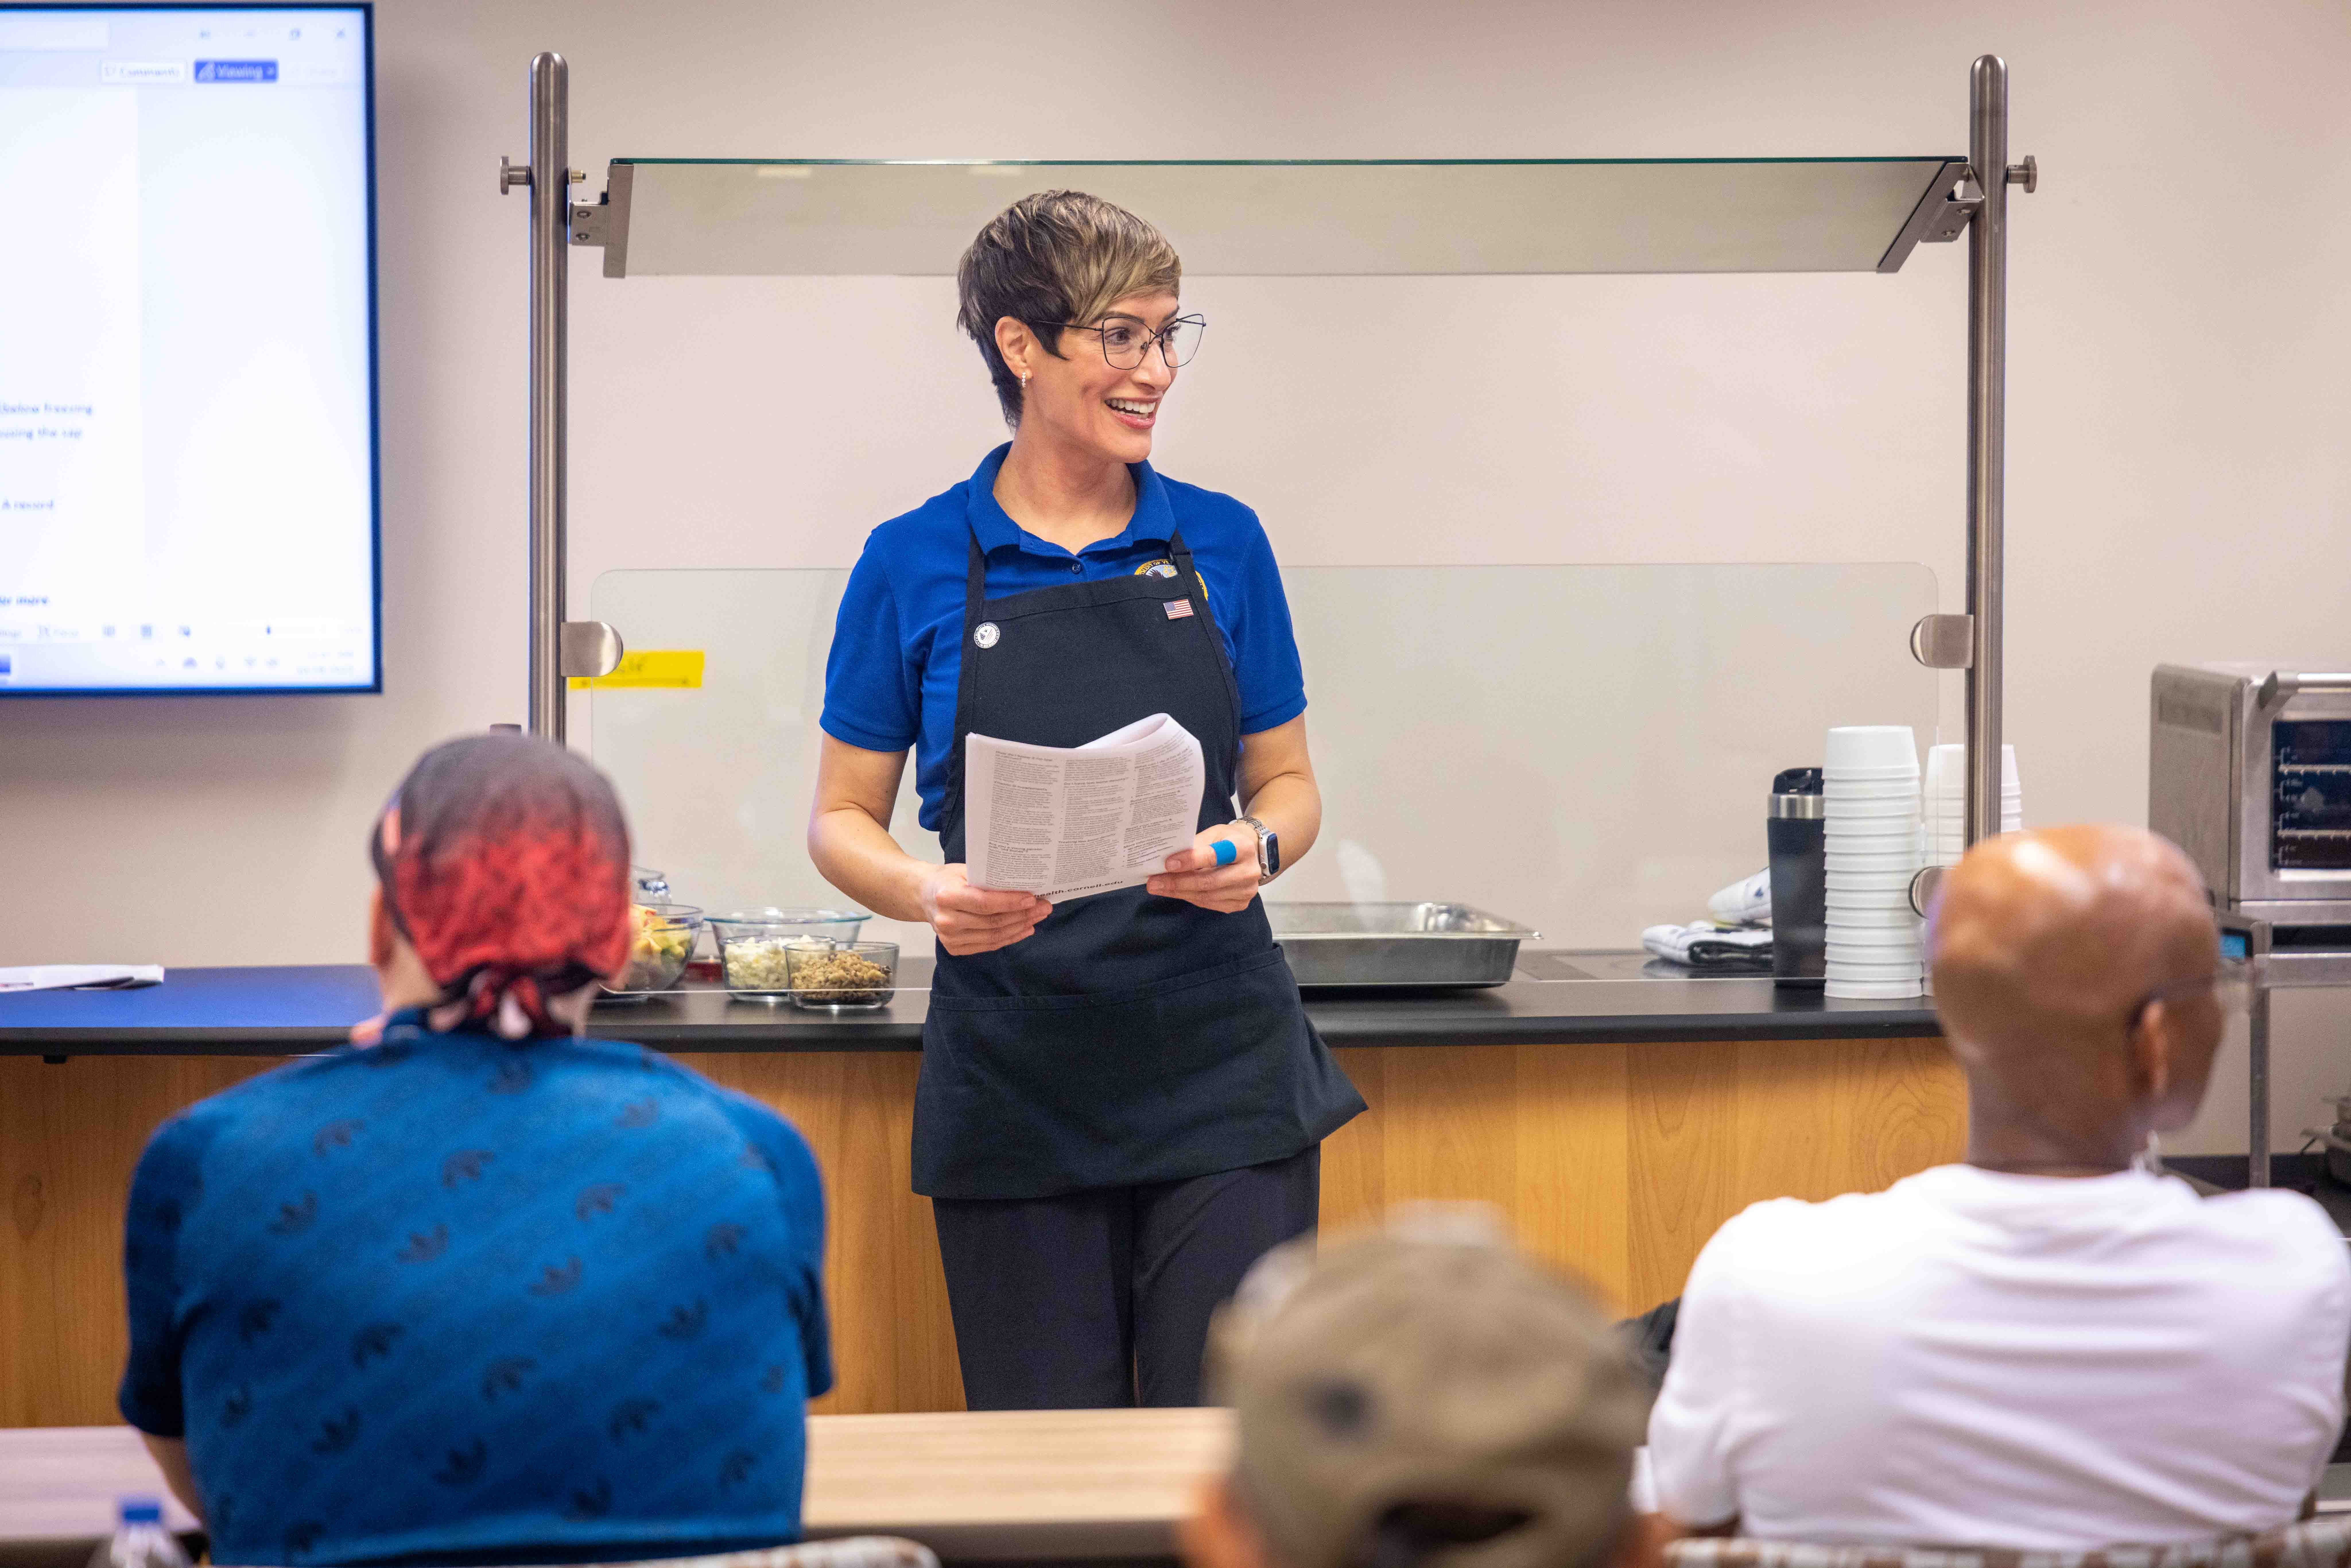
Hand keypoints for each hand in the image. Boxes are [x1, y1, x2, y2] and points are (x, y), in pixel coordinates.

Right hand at [921, 864, 1051, 955]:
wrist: (924, 896)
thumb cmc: (948, 880)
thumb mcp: (965, 870)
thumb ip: (989, 879)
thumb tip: (1024, 885)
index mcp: (947, 896)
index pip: (985, 903)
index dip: (1011, 902)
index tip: (1032, 898)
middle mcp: (946, 920)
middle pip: (993, 921)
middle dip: (1023, 915)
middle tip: (1044, 907)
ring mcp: (950, 938)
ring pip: (994, 936)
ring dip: (1020, 927)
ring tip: (1038, 917)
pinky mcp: (955, 948)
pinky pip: (989, 945)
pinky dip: (1010, 937)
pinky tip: (1024, 929)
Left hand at [1146, 822, 1261, 912]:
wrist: (1250, 853)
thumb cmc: (1227, 841)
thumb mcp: (1213, 834)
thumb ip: (1194, 846)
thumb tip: (1165, 859)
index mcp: (1243, 848)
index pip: (1214, 856)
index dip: (1190, 861)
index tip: (1167, 864)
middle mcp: (1249, 871)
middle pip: (1209, 881)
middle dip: (1177, 883)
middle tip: (1154, 882)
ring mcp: (1246, 890)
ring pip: (1207, 896)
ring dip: (1179, 892)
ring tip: (1158, 887)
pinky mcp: (1240, 903)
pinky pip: (1209, 904)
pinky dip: (1190, 897)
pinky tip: (1176, 892)